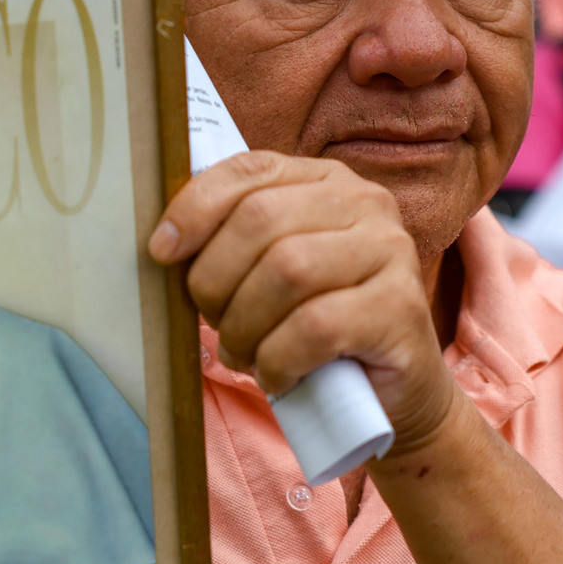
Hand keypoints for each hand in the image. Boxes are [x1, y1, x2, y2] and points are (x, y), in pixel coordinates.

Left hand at [147, 152, 459, 454]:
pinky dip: (278, 358)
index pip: (249, 170)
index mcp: (325, 180)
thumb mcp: (270, 272)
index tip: (161, 251)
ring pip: (288, 270)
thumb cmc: (316, 327)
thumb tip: (164, 241)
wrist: (392, 392)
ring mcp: (390, 251)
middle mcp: (364, 203)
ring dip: (245, 325)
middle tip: (215, 324)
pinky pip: (316, 326)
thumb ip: (232, 241)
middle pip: (261, 220)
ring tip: (243, 355)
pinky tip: (276, 376)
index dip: (195, 207)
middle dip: (217, 279)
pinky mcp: (401, 309)